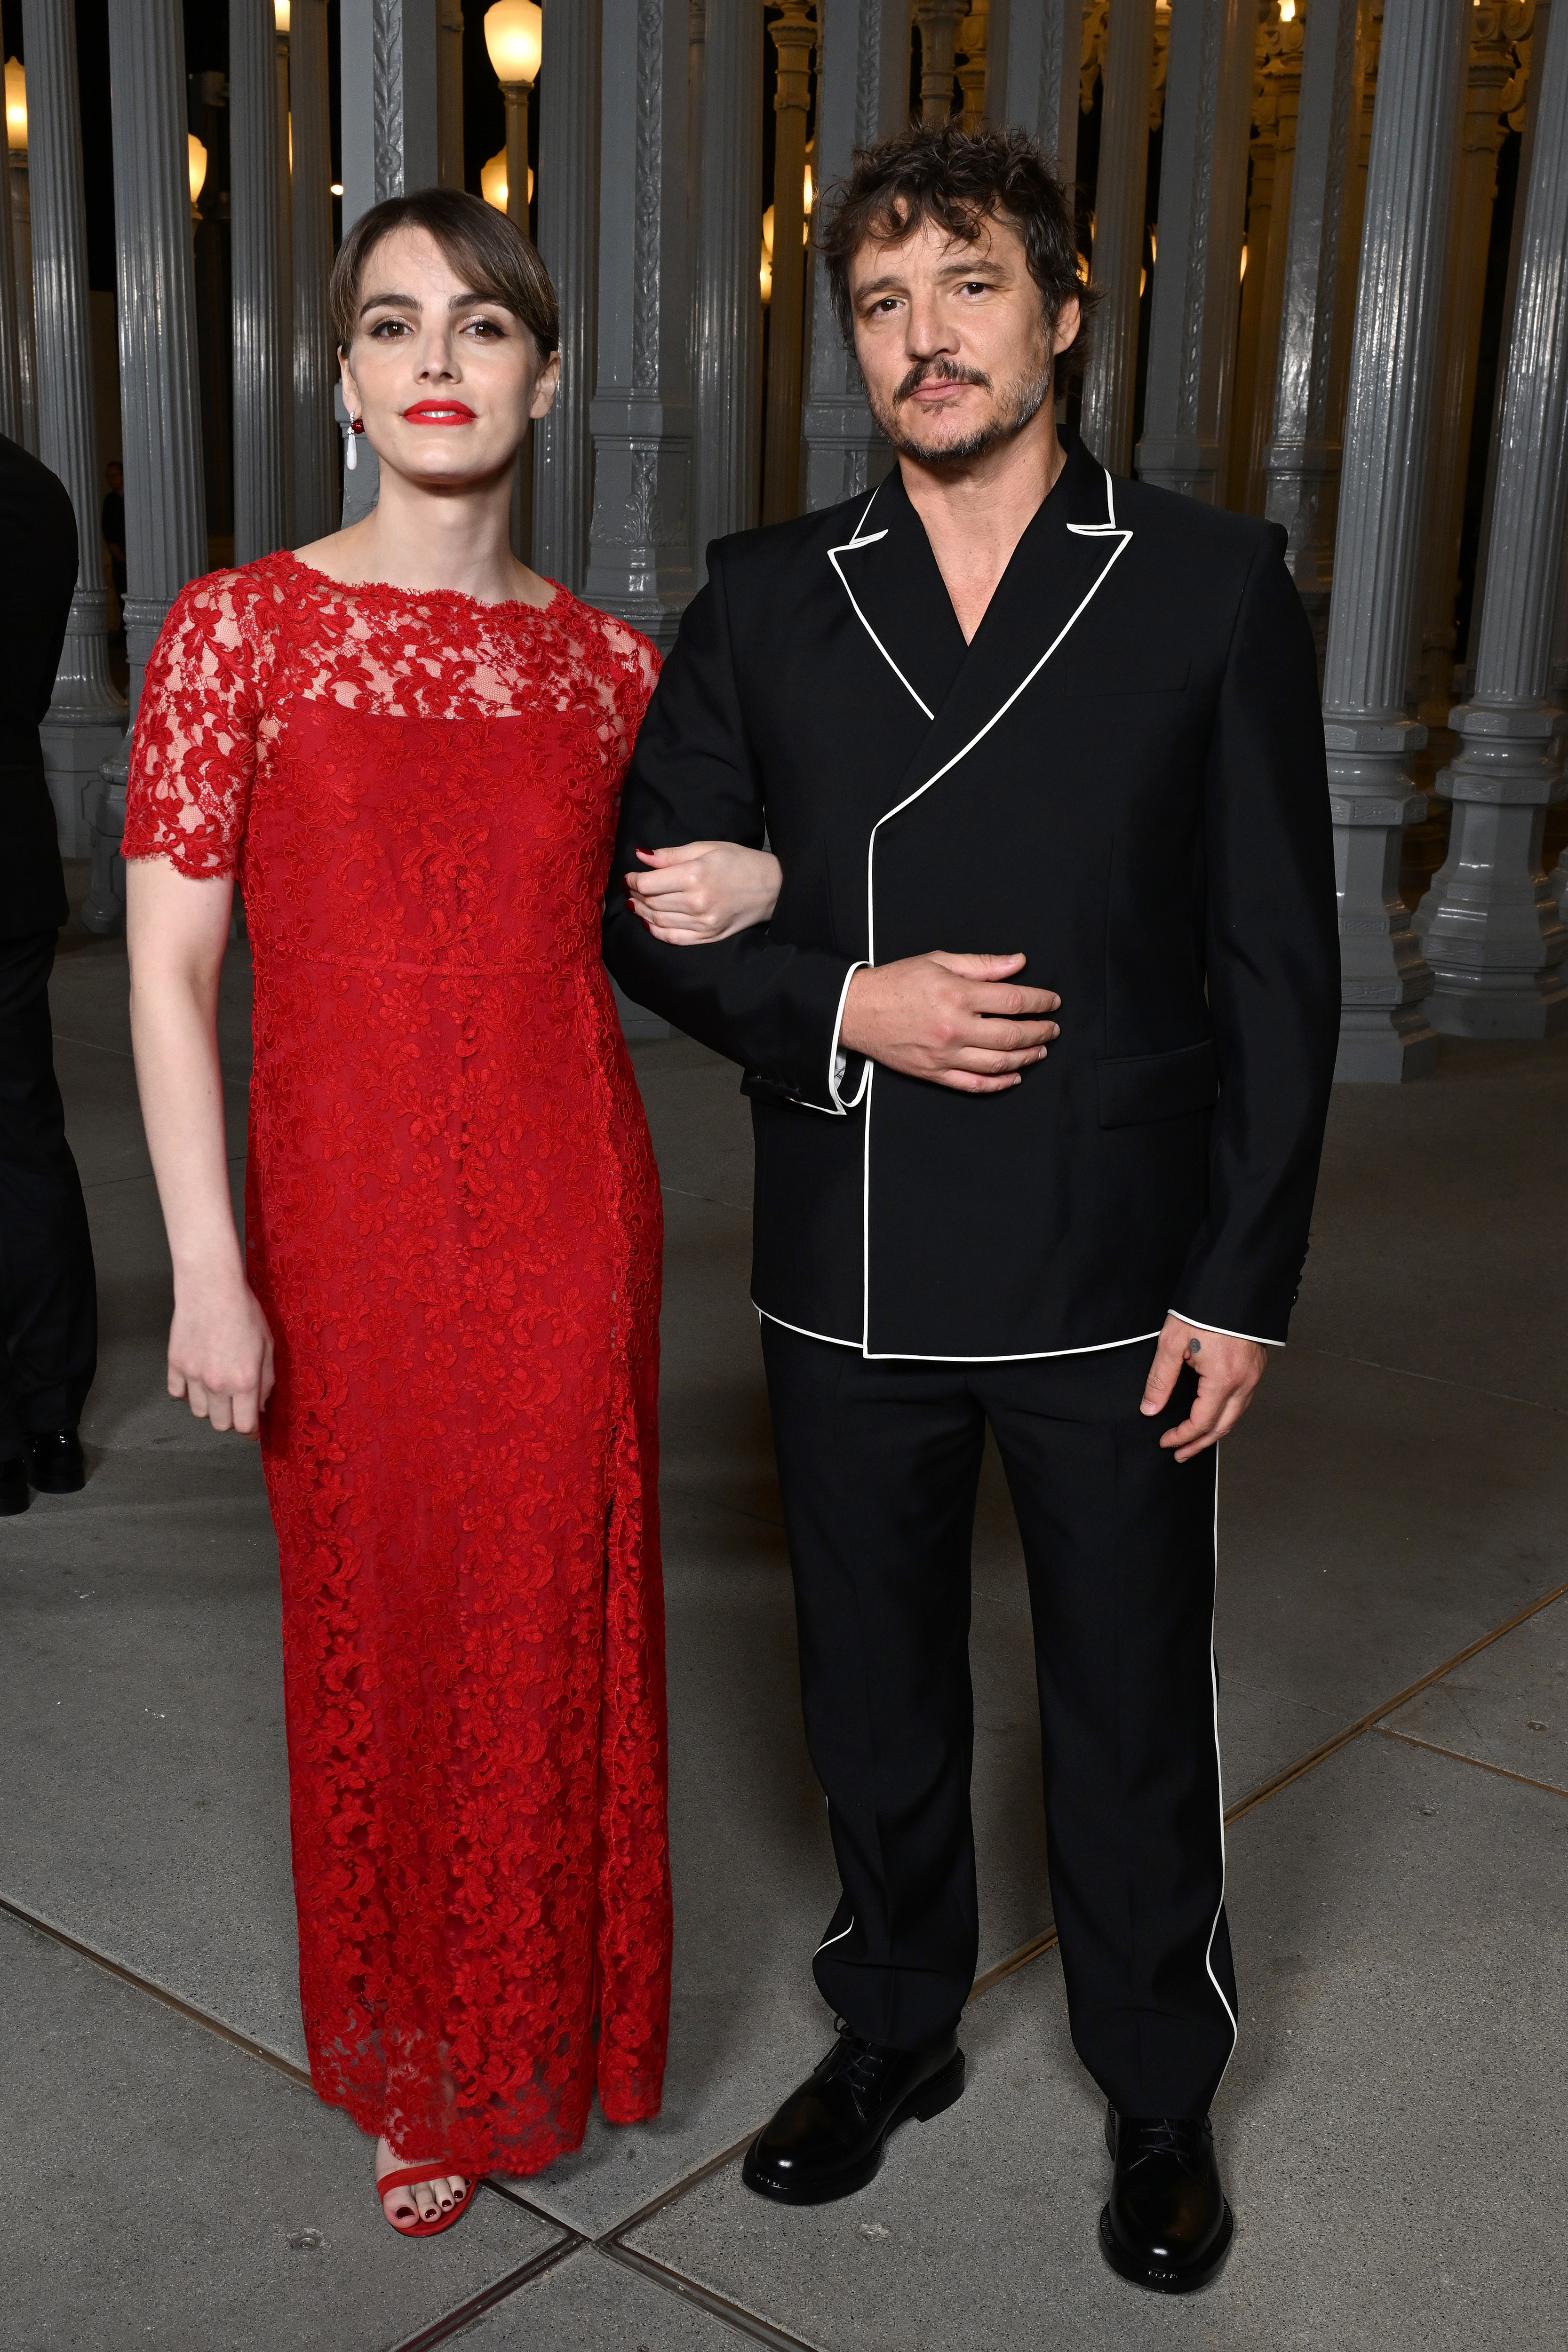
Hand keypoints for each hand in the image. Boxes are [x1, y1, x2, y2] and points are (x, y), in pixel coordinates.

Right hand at [168, 1266, 275, 1437]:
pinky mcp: (175, 1365)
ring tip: (218, 1385)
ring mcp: (193, 1376)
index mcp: (244, 1381)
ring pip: (199, 1412)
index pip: (244, 1426)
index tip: (252, 1427)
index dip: (251, 1430)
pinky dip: (187, 1391)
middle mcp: (217, 1384)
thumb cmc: (243, 1312)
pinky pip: (178, 1393)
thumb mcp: (268, 1346)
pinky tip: (198, 1377)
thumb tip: (260, 1406)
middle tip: (237, 1402)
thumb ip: (266, 1381)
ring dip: (210, 1405)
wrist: (211, 1288)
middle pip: (221, 1424)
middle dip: (232, 1417)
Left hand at [623, 841, 783, 942]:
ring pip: (658, 921)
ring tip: (637, 904)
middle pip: (651, 903)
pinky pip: (674, 938)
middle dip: (636, 896)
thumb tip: (641, 855)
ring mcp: (703, 922)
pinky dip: (657, 931)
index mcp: (695, 875)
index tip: (629, 877)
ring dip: (642, 913)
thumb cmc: (739, 862)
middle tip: (632, 890)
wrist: (772, 886)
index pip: (648, 884)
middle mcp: (697, 902)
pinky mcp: (709, 936)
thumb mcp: (706, 848)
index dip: (633, 881)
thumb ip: (671, 854)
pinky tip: (650, 923)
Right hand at [839, 951, 1059, 1094]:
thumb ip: (981, 964)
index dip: (1040, 1001)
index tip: (1052, 1001)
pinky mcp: (934, 1073)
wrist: (855, 1010)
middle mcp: (954, 1027)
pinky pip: (974, 1084)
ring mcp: (945, 1054)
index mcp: (957, 995)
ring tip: (1040, 1050)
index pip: (1013, 1000)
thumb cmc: (896, 982)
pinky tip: (1014, 1076)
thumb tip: (1018, 963)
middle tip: (1052, 1028)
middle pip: (1012, 1034)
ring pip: (998, 1063)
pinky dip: (999, 1083)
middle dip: (1040, 1032)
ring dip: (1027, 1057)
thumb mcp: (938, 961)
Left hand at [1140, 1315, 1266, 1461]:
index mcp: (1223, 1379)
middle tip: (1181, 1453)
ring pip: (1236, 1415)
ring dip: (1214, 1431)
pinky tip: (1213, 1414)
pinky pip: (1243, 1400)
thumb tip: (1150, 1408)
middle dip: (1200, 1444)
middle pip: (1223, 1426)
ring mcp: (1254, 1374)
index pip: (1202, 1422)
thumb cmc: (1203, 1309)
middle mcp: (1244, 1381)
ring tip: (1195, 1440)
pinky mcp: (1256, 1366)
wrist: (1232, 1284)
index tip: (1166, 1441)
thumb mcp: (1171, 1343)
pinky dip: (1226, 1414)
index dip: (1182, 1436)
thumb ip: (1160, 1379)